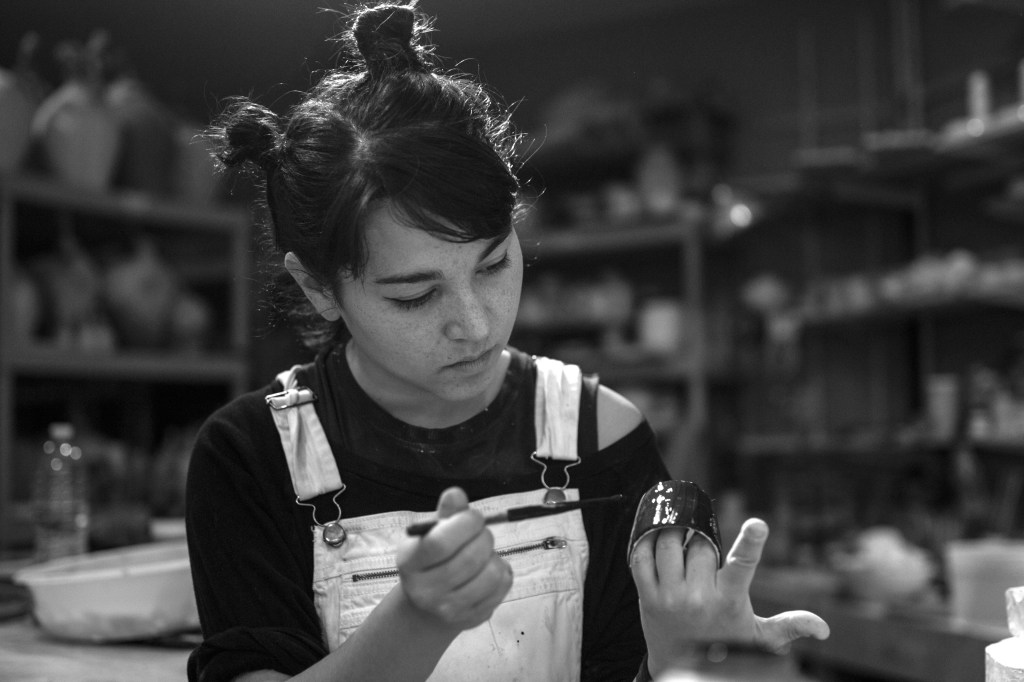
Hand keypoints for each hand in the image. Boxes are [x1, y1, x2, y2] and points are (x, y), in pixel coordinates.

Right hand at [396, 487, 512, 631]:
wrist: (427, 608)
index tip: (474, 517)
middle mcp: (426, 591)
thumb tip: (456, 494)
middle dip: (484, 536)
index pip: (440, 543)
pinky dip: (503, 570)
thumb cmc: (432, 561)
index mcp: (410, 563)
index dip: (465, 523)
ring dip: (494, 555)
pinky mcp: (473, 618)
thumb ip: (445, 514)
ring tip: (483, 554)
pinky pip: (503, 586)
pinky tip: (487, 570)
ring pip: (492, 573)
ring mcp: (450, 609)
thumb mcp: (430, 535)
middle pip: (471, 557)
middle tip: (481, 533)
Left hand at [630, 518, 829, 676]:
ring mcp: (670, 597)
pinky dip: (645, 540)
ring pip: (669, 544)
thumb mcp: (758, 638)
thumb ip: (789, 626)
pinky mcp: (647, 596)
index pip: (743, 567)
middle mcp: (699, 597)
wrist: (681, 666)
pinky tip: (653, 535)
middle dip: (702, 537)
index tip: (758, 524)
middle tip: (702, 542)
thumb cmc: (726, 645)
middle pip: (701, 545)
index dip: (751, 544)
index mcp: (729, 601)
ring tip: (680, 532)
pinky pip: (641, 557)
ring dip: (674, 531)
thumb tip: (823, 629)